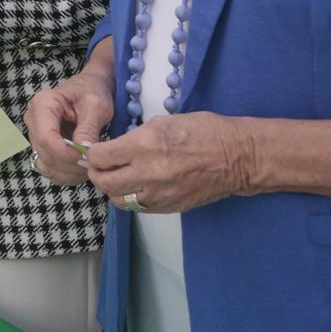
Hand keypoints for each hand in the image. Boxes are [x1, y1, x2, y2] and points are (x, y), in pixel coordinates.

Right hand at [25, 61, 115, 186]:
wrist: (89, 88)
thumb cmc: (93, 91)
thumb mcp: (96, 106)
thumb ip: (88, 129)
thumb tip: (84, 152)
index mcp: (43, 104)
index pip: (46, 138)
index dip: (66, 153)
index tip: (88, 157)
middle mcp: (33, 120)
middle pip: (45, 154)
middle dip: (71, 164)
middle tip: (94, 162)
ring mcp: (36, 135)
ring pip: (46, 165)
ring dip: (69, 172)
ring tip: (90, 165)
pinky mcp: (42, 147)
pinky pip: (49, 169)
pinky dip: (66, 175)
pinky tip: (82, 168)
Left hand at [84, 112, 258, 213]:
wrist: (237, 157)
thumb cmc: (204, 131)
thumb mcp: (163, 123)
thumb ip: (134, 137)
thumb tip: (114, 148)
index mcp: (145, 146)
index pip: (101, 157)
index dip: (93, 154)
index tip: (94, 151)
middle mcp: (149, 173)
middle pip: (104, 182)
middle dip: (97, 174)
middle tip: (99, 167)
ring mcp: (160, 194)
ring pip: (119, 200)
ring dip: (112, 190)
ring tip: (117, 178)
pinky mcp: (170, 207)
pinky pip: (139, 208)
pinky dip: (132, 199)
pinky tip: (136, 187)